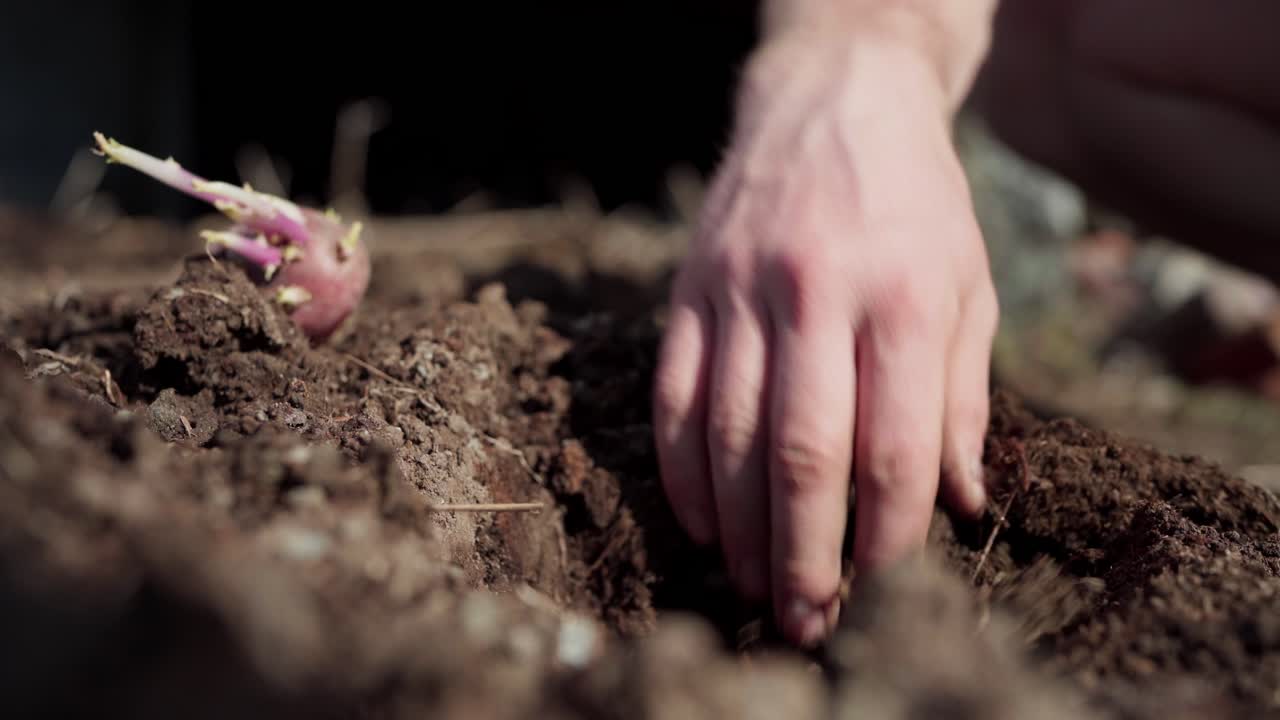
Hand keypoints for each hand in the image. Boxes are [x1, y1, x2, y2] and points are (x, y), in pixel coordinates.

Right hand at [652, 31, 998, 646]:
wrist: (834, 99)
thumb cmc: (916, 204)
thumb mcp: (968, 285)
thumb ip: (962, 396)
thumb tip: (959, 501)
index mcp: (900, 296)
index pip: (892, 446)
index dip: (886, 534)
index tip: (882, 584)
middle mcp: (814, 292)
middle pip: (801, 453)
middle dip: (802, 554)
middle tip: (804, 619)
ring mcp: (740, 289)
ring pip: (729, 433)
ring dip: (737, 526)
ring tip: (750, 584)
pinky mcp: (690, 288)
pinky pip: (674, 393)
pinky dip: (682, 468)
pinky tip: (699, 519)